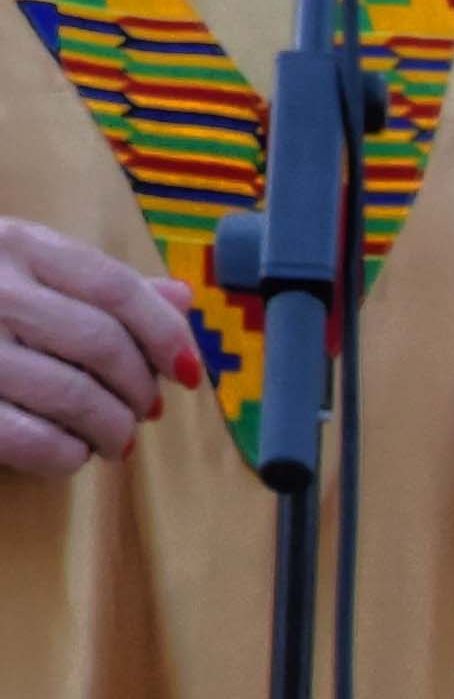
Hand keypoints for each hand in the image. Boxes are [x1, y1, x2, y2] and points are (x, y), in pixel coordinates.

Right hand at [0, 219, 198, 473]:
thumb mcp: (25, 271)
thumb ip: (98, 286)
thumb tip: (181, 300)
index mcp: (15, 243)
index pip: (115, 287)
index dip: (166, 335)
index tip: (190, 373)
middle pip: (103, 345)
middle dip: (140, 389)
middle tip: (144, 412)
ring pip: (75, 397)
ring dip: (113, 429)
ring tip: (113, 439)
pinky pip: (36, 442)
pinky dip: (68, 455)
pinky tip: (69, 451)